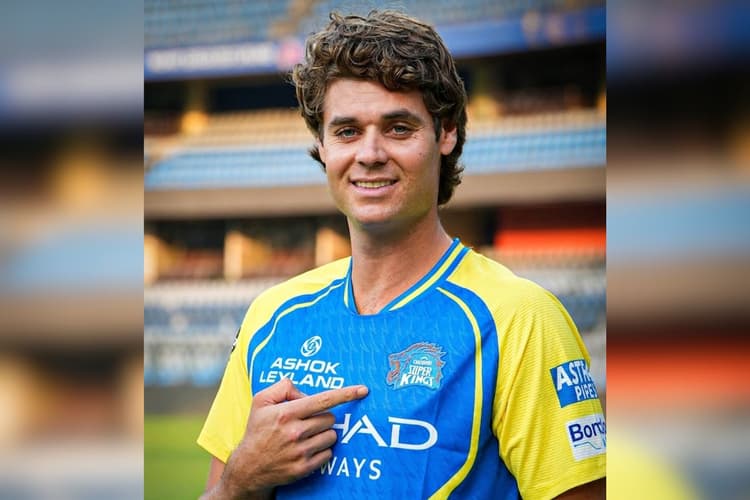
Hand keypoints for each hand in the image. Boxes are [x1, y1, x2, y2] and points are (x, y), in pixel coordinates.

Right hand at [218, 378, 368, 497]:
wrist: (248, 467)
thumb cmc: (257, 431)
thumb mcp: (261, 402)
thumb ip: (282, 387)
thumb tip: (304, 391)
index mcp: (286, 413)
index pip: (323, 400)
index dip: (346, 393)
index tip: (363, 390)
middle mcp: (295, 432)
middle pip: (330, 418)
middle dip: (322, 418)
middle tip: (306, 422)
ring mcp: (301, 452)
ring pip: (331, 435)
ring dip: (323, 434)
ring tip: (306, 436)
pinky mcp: (304, 468)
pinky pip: (328, 453)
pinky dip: (321, 450)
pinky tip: (306, 449)